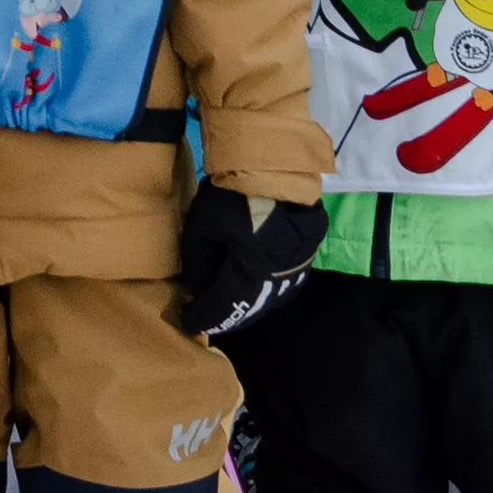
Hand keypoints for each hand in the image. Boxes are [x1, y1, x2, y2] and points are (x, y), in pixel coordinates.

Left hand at [170, 186, 321, 340]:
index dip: (203, 317)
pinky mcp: (306, 259)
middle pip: (247, 310)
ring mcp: (296, 272)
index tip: (186, 322)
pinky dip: (262, 291)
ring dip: (245, 306)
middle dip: (225, 316)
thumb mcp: (203, 225)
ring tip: (226, 305)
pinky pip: (281, 286)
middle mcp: (277, 284)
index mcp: (250, 278)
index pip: (222, 307)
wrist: (281, 170)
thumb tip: (196, 284)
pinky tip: (252, 286)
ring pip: (267, 301)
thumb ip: (197, 259)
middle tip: (206, 317)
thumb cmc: (236, 196)